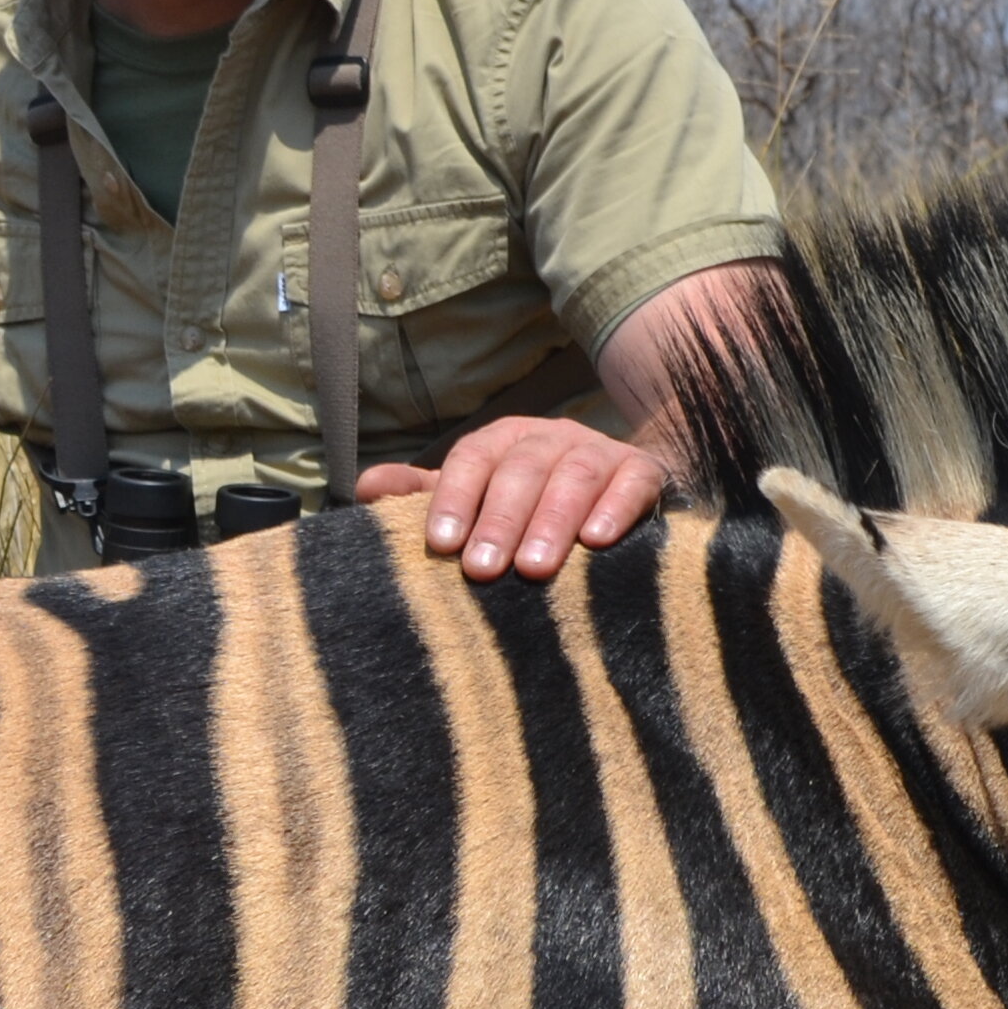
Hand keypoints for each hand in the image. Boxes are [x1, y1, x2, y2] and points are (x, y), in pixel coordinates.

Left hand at [358, 415, 668, 581]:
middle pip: (521, 469)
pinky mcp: (644, 472)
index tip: (440, 544)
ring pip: (575, 475)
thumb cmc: (530, 504)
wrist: (617, 488)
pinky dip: (616, 508)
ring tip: (535, 568)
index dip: (454, 497)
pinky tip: (598, 540)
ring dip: (553, 519)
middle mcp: (549, 438)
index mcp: (502, 441)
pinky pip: (633, 483)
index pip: (472, 459)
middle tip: (483, 570)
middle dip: (500, 519)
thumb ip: (425, 495)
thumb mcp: (476, 496)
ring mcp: (599, 452)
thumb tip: (363, 488)